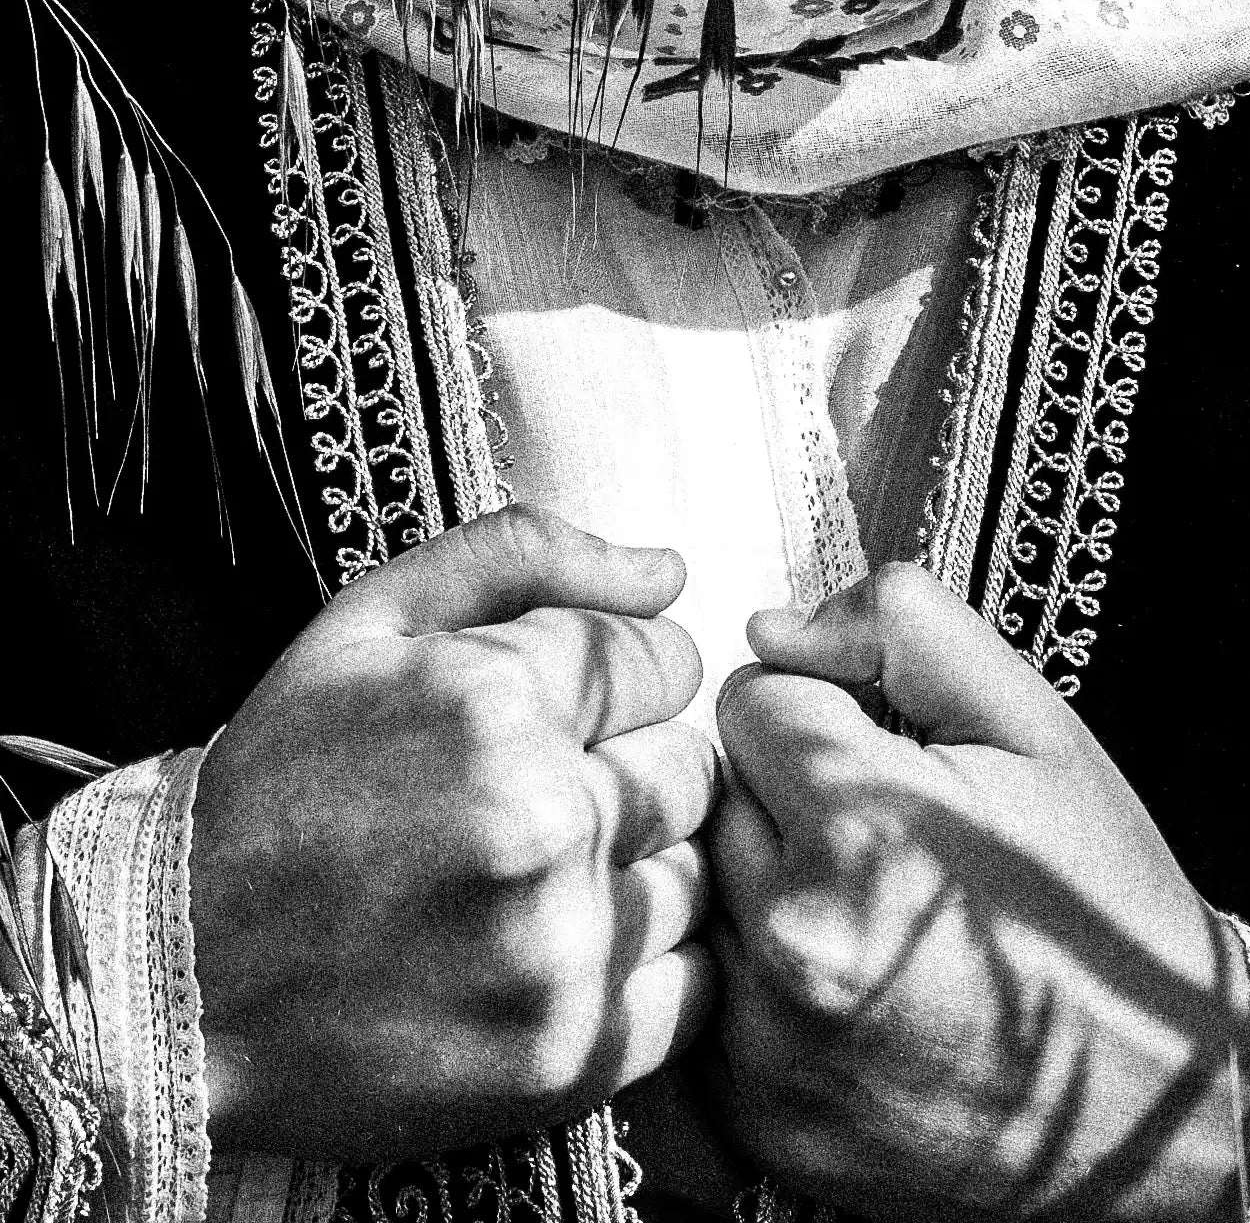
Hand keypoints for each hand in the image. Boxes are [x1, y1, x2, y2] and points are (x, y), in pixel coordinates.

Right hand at [193, 505, 716, 1158]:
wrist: (177, 978)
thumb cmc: (282, 783)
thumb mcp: (366, 623)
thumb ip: (523, 556)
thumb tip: (670, 571)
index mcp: (493, 698)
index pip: (668, 658)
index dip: (620, 679)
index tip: (570, 712)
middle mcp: (542, 821)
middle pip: (696, 768)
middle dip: (635, 769)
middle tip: (550, 798)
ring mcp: (560, 949)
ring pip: (707, 875)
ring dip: (646, 868)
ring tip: (547, 880)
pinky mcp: (571, 1057)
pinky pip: (700, 985)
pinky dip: (654, 965)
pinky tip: (573, 951)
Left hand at [710, 564, 1249, 1221]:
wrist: (1156, 1103)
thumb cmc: (1095, 895)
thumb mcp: (1033, 724)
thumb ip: (901, 628)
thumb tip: (769, 628)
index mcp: (865, 828)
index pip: (748, 697)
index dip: (814, 709)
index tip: (874, 753)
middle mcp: (794, 944)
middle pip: (708, 793)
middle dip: (777, 794)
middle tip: (876, 839)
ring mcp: (764, 1048)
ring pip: (694, 889)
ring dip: (756, 882)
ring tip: (861, 914)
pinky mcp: (751, 1119)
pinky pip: (701, 990)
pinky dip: (748, 976)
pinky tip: (838, 986)